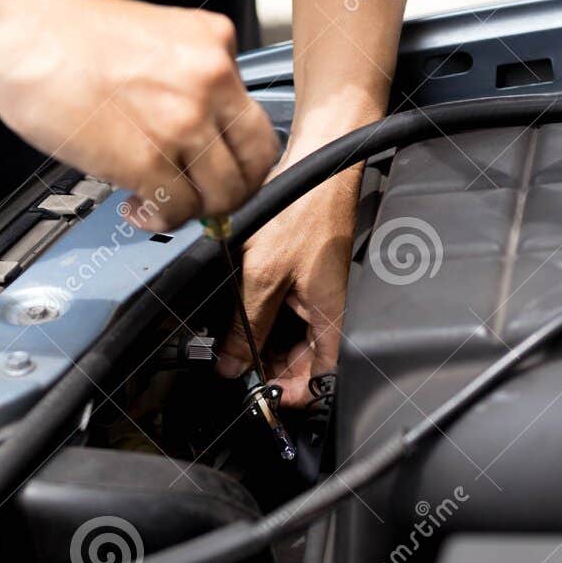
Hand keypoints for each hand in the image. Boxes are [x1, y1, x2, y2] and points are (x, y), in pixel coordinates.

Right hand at [0, 0, 278, 231]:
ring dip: (194, 210)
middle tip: (206, 199)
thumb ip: (191, 75)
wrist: (22, 29)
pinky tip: (138, 208)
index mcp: (215, 44)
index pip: (257, 120)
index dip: (243, 159)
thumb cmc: (69, 32)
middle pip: (254, 164)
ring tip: (162, 204)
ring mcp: (183, 122)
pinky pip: (178, 209)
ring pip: (222, 194)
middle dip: (232, 193)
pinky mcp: (147, 158)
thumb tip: (200, 127)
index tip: (226, 172)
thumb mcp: (159, 32)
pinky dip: (161, 220)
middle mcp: (210, 81)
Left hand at [215, 162, 359, 406]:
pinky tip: (239, 315)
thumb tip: (231, 363)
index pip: (322, 378)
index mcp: (331, 317)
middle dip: (270, 370)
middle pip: (303, 361)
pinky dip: (264, 319)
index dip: (295, 395)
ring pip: (291, 337)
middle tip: (237, 369)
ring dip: (263, 344)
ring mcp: (317, 294)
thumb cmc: (302, 209)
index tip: (266, 398)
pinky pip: (286, 311)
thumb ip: (245, 325)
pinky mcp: (303, 276)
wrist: (313, 164)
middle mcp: (329, 310)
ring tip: (232, 344)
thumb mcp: (262, 276)